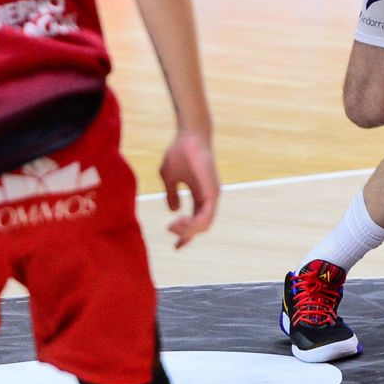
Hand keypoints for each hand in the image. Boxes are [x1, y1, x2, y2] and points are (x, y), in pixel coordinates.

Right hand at [159, 129, 220, 248]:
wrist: (189, 136)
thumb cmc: (179, 152)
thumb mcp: (170, 178)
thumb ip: (172, 194)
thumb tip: (173, 210)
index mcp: (200, 195)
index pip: (196, 221)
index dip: (186, 236)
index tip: (176, 248)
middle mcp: (208, 197)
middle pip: (201, 227)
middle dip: (185, 235)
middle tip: (170, 228)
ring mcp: (212, 195)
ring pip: (204, 225)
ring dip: (187, 230)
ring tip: (172, 225)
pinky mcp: (213, 193)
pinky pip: (206, 217)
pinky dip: (193, 224)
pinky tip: (179, 219)